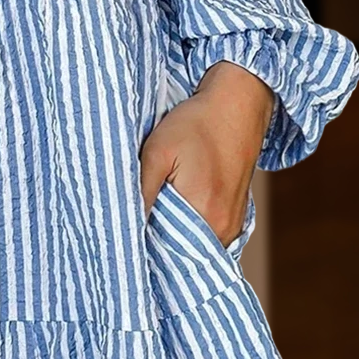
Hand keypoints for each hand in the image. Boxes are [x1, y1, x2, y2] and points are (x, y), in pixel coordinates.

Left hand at [140, 62, 273, 245]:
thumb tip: (126, 227)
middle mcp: (223, 229)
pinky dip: (187, 231)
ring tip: (155, 212)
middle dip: (154, 242)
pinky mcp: (235, 220)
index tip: (121, 235)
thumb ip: (141, 193)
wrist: (237, 106)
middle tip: (134, 221)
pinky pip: (205, 238)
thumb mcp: (157, 151)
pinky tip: (174, 210)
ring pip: (191, 246)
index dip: (140, 246)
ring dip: (170, 236)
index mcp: (203, 213)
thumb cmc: (197, 124)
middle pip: (178, 253)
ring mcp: (232, 227)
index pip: (163, 251)